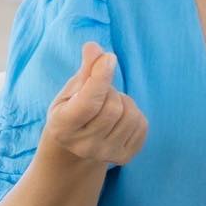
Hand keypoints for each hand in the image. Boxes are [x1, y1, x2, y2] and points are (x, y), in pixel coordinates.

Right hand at [43, 42, 147, 168]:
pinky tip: (119, 117)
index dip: (101, 77)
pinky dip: (133, 113)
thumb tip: (94, 47)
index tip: (109, 58)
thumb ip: (85, 69)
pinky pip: (142, 124)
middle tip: (100, 92)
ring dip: (123, 101)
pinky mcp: (124, 157)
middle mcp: (83, 146)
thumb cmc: (71, 110)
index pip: (89, 102)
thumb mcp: (71, 90)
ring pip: (130, 114)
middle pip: (113, 107)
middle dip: (110, 90)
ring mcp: (105, 155)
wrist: (75, 147)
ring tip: (108, 104)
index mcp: (62, 127)